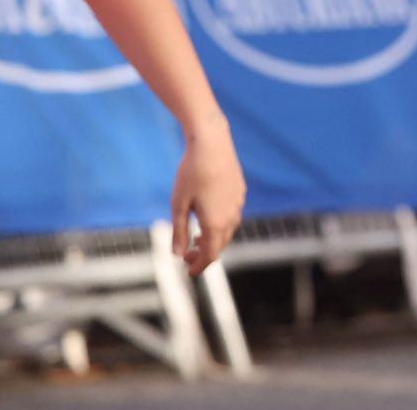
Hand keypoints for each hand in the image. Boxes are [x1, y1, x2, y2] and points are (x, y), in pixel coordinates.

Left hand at [170, 114, 244, 275]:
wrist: (212, 144)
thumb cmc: (191, 174)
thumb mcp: (178, 205)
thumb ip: (178, 232)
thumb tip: (176, 255)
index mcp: (216, 223)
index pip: (211, 254)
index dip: (199, 266)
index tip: (188, 272)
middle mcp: (232, 216)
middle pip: (221, 244)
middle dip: (205, 254)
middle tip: (187, 257)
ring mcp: (238, 203)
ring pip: (228, 230)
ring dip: (214, 239)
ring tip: (197, 238)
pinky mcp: (239, 191)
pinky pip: (232, 215)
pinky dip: (220, 224)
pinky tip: (208, 216)